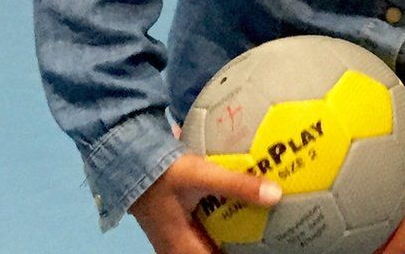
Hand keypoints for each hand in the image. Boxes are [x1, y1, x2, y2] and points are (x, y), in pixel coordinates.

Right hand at [130, 152, 283, 253]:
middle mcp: (173, 246)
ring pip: (201, 248)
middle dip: (230, 249)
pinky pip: (197, 236)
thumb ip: (236, 184)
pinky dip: (215, 230)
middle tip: (257, 241)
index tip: (259, 249)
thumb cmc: (162, 172)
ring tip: (250, 231)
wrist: (129, 159)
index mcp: (181, 244)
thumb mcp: (201, 174)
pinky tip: (231, 214)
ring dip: (222, 242)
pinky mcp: (170, 224)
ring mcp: (170, 237)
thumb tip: (275, 195)